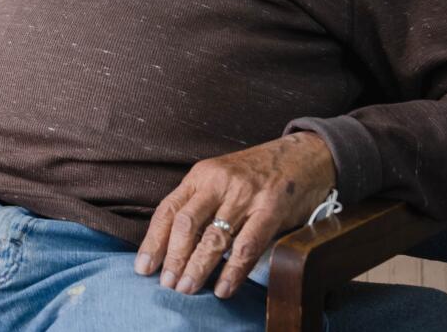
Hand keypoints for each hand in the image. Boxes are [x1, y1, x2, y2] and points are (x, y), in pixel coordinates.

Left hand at [135, 131, 335, 298]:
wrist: (303, 155)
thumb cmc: (258, 174)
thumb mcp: (221, 179)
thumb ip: (201, 204)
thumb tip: (176, 245)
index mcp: (201, 176)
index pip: (169, 210)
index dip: (153, 241)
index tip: (143, 268)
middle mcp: (218, 183)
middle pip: (187, 224)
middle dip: (174, 258)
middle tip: (167, 284)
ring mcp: (245, 195)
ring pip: (214, 237)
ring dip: (198, 267)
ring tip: (187, 289)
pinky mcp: (271, 208)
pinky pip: (247, 245)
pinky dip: (233, 270)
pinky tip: (223, 288)